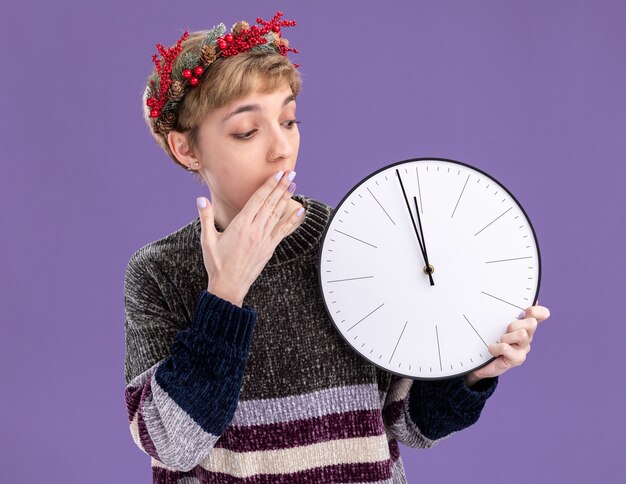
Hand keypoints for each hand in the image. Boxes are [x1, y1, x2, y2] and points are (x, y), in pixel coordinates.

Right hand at [196, 170, 300, 306]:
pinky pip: (282, 231)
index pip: (257, 200)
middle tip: (290, 173)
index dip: (268, 185)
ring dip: (286, 198)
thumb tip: (200, 199)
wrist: (229, 286)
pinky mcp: (269, 249)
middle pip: (270, 204)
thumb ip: (206, 217)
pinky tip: (299, 211)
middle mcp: (254, 230)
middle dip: (281, 187)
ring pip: (277, 214)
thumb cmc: (217, 264)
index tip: (276, 174)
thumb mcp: (207, 240)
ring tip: (294, 184)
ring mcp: (264, 240)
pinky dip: (292, 220)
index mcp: (240, 225)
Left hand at [464, 300, 550, 387]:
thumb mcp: (496, 321)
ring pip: (522, 334)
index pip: (541, 314)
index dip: (537, 311)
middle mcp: (527, 335)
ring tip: (499, 340)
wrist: (482, 362)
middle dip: (515, 323)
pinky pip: (506, 348)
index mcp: (525, 324)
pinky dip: (496, 347)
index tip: (526, 310)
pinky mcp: (516, 359)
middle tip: (505, 329)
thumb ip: (504, 309)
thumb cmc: (490, 338)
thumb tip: (510, 293)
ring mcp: (523, 348)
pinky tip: (492, 349)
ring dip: (506, 336)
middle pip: (531, 323)